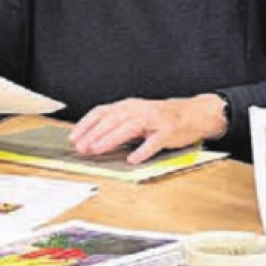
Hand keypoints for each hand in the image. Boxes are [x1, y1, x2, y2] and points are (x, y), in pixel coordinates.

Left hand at [68, 94, 223, 164]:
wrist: (192, 113)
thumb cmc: (159, 117)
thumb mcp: (135, 116)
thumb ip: (116, 124)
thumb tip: (90, 140)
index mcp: (128, 106)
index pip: (101, 112)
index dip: (86, 125)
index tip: (73, 138)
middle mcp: (138, 109)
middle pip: (112, 120)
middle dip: (94, 134)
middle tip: (81, 148)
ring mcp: (154, 120)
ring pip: (129, 128)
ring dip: (111, 139)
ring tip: (97, 149)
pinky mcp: (168, 131)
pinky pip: (154, 142)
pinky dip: (143, 150)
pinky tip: (133, 159)